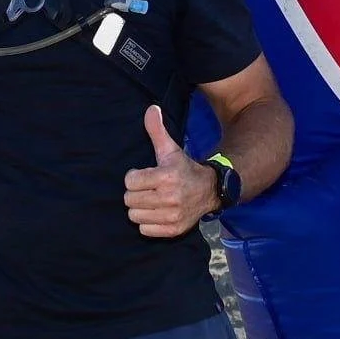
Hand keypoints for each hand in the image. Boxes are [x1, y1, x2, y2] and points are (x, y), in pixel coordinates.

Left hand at [123, 105, 217, 238]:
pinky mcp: (173, 230)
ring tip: (151, 201)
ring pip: (135, 216)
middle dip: (136, 193)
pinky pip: (144, 229)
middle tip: (148, 189)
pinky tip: (157, 212)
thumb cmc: (184, 168)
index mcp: (166, 176)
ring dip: (140, 209)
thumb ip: (157, 130)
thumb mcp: (170, 149)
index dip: (135, 177)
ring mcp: (172, 216)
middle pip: (129, 200)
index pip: (130, 181)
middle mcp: (170, 198)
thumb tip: (151, 108)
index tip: (145, 175)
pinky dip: (148, 223)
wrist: (210, 190)